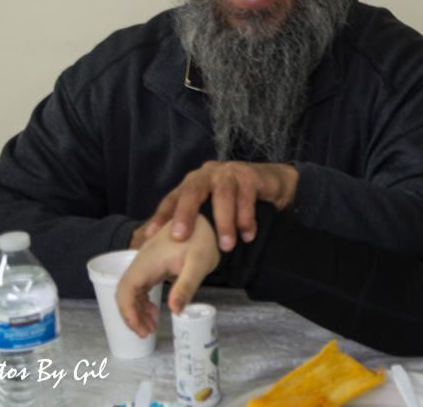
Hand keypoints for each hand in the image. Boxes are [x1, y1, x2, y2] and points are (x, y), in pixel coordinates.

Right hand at [116, 215, 219, 336]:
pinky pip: (140, 285)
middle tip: (147, 332)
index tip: (142, 329)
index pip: (125, 290)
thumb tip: (175, 311)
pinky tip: (155, 310)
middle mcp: (141, 261)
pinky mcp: (152, 263)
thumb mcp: (199, 263)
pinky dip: (143, 300)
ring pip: (131, 290)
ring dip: (137, 309)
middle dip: (131, 315)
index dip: (129, 313)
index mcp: (147, 261)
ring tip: (151, 326)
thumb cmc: (202, 238)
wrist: (203, 217)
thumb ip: (186, 286)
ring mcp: (145, 262)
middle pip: (124, 292)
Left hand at [142, 161, 298, 251]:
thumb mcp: (212, 209)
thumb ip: (196, 223)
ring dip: (223, 223)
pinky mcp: (250, 175)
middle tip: (181, 237)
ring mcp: (229, 173)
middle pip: (193, 191)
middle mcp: (208, 174)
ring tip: (225, 246)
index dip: (161, 216)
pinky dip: (246, 219)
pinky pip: (246, 198)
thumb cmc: (236, 201)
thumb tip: (171, 248)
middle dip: (185, 214)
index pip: (173, 198)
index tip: (151, 234)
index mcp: (193, 182)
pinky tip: (248, 235)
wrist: (271, 183)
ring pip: (223, 196)